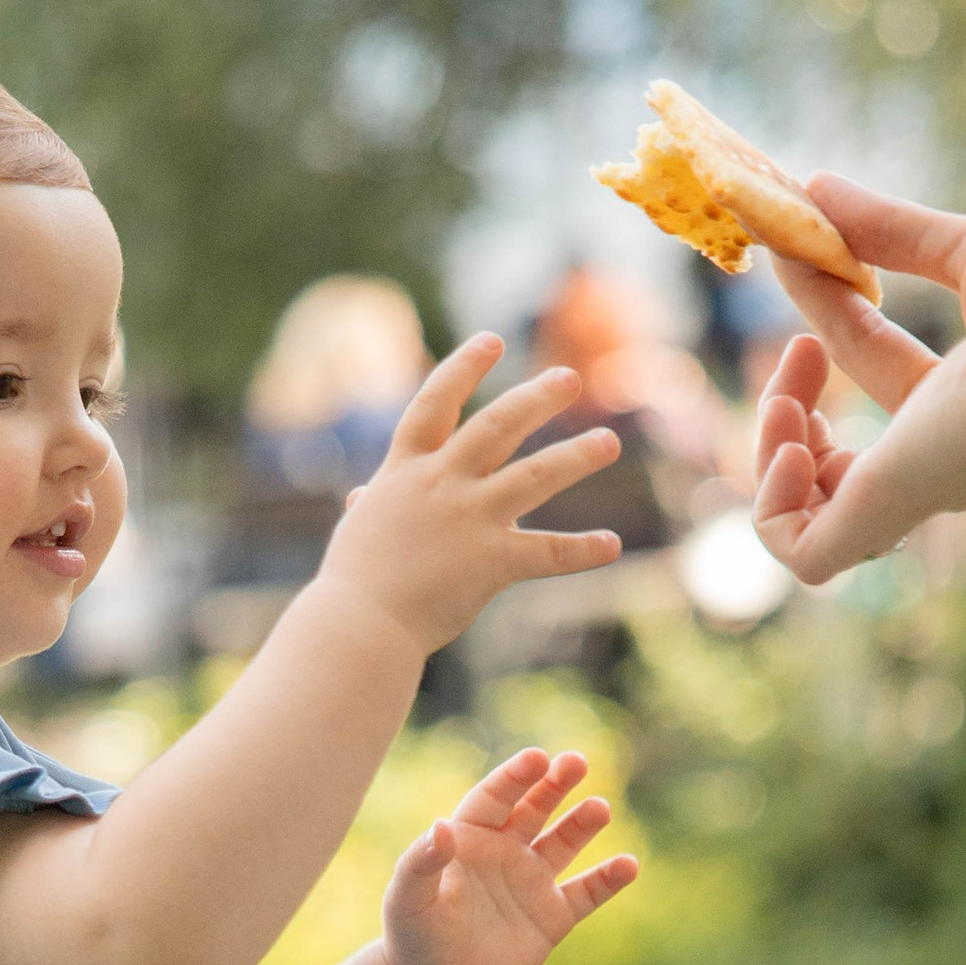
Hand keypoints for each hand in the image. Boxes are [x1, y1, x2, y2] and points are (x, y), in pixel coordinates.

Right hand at [320, 337, 622, 652]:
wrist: (358, 624)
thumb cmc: (353, 583)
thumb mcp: (360, 530)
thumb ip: (373, 505)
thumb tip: (362, 498)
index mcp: (405, 470)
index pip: (435, 403)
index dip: (463, 368)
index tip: (491, 340)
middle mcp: (441, 483)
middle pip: (497, 425)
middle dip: (536, 398)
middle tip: (570, 378)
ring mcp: (469, 519)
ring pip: (536, 476)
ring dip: (577, 457)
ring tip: (610, 443)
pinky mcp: (491, 561)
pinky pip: (547, 552)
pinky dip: (582, 550)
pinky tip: (612, 546)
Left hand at [380, 748, 636, 964]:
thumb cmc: (412, 940)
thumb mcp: (408, 900)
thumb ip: (421, 862)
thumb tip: (440, 826)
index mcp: (469, 839)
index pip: (495, 798)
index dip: (515, 777)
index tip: (537, 758)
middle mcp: (504, 853)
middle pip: (535, 808)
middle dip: (555, 784)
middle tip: (577, 761)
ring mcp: (531, 883)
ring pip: (564, 843)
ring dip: (583, 823)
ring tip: (600, 808)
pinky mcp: (552, 918)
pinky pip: (586, 893)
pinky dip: (608, 880)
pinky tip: (628, 865)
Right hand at [748, 180, 965, 583]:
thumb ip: (890, 228)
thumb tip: (813, 187)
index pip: (877, 364)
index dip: (829, 309)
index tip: (798, 255)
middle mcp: (935, 459)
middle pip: (836, 459)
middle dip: (791, 398)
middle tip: (797, 344)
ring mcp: (908, 493)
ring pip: (814, 518)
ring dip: (773, 457)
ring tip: (786, 406)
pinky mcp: (885, 512)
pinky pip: (805, 552)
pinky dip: (773, 508)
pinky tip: (791, 446)